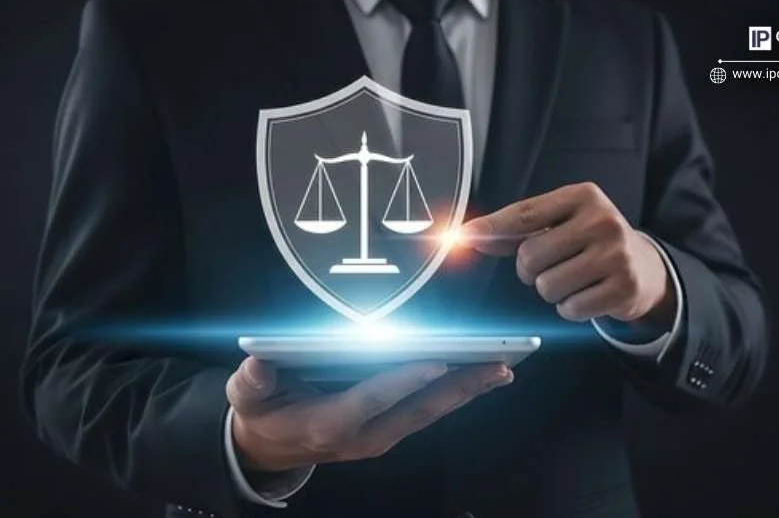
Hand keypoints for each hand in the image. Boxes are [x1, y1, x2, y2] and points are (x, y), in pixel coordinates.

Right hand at [226, 358, 512, 471]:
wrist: (271, 447)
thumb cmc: (262, 414)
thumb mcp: (246, 398)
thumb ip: (251, 383)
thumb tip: (256, 364)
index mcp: (329, 424)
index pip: (372, 399)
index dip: (403, 380)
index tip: (436, 360)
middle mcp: (365, 434)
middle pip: (418, 408)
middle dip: (460, 386)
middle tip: (498, 364)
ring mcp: (383, 435)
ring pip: (432, 411)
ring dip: (469, 390)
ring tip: (503, 367)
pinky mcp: (392, 429)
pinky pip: (430, 411)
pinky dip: (459, 393)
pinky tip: (483, 375)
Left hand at [462, 182, 674, 322]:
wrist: (644, 267)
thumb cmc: (591, 242)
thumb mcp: (561, 223)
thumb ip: (516, 229)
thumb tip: (469, 236)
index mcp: (582, 196)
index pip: (525, 214)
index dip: (491, 228)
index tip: (462, 236)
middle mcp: (601, 220)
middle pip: (530, 256)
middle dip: (531, 270)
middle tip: (552, 266)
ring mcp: (616, 254)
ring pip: (547, 286)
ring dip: (551, 291)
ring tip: (573, 279)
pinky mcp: (623, 287)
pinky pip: (570, 308)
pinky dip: (570, 308)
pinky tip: (587, 294)